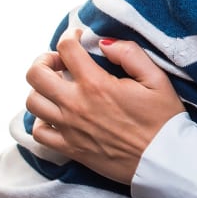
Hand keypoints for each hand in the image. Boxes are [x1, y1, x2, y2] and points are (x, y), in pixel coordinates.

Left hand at [27, 29, 184, 184]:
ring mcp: (69, 128)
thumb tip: (104, 43)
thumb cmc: (163, 120)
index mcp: (97, 84)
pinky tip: (57, 114)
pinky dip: (42, 120)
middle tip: (61, 61)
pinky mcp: (70, 148)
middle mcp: (76, 105)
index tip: (78, 38)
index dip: (70, 36)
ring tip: (57, 86)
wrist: (164, 161)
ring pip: (33, 101)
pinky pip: (39, 132)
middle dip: (45, 60)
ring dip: (41, 89)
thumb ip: (130, 54)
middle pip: (36, 74)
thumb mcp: (157, 79)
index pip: (66, 49)